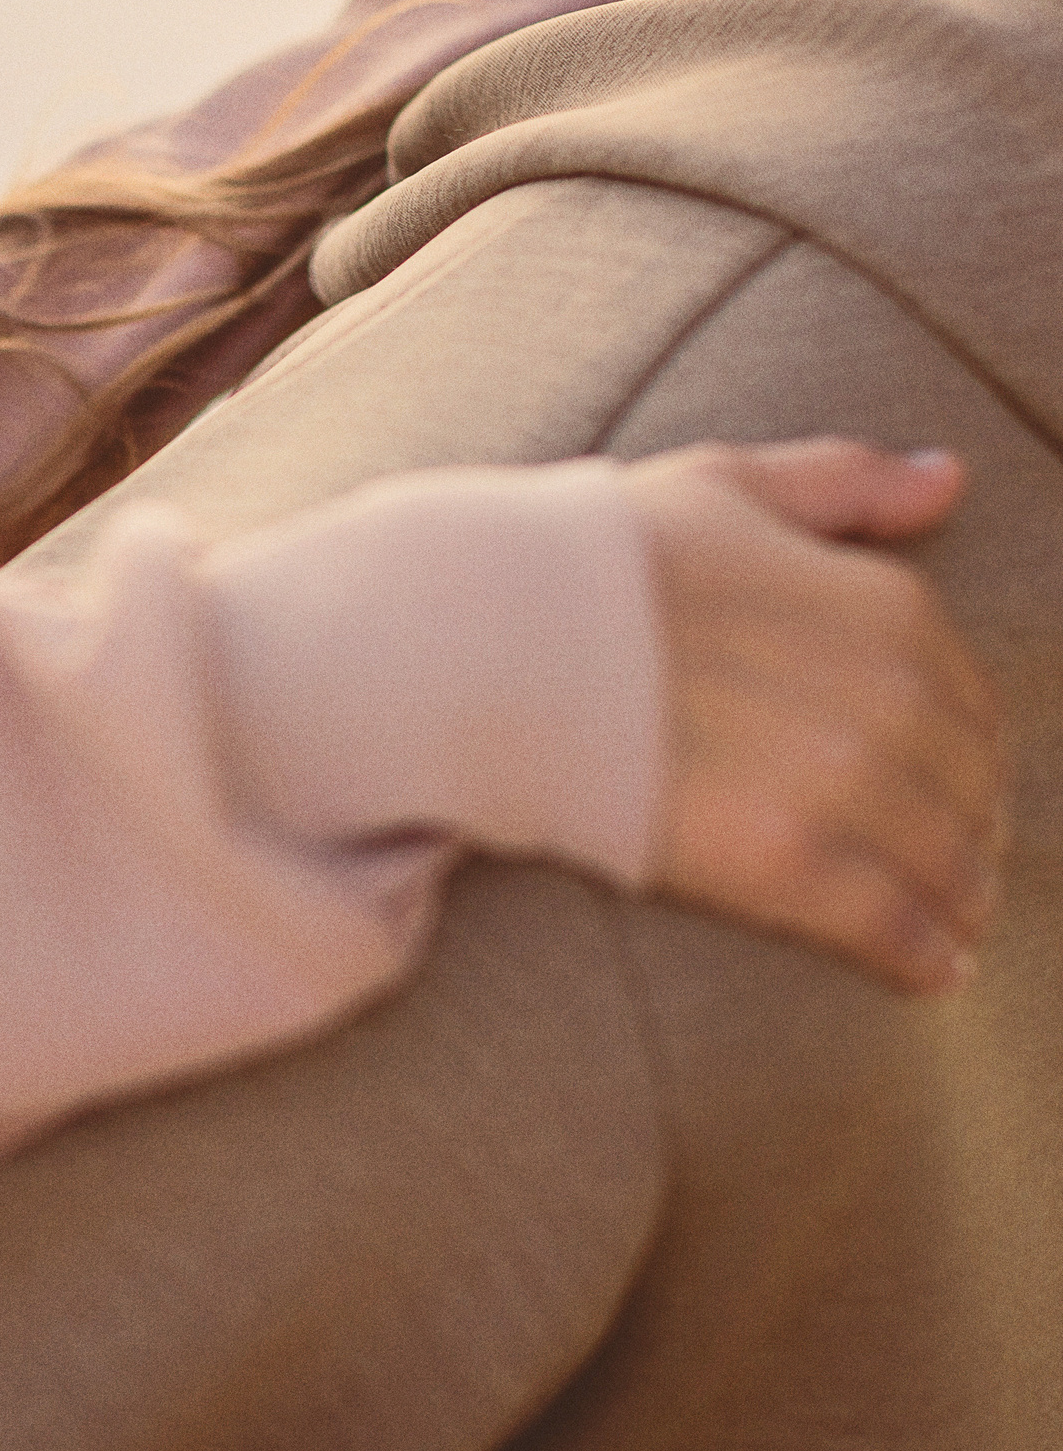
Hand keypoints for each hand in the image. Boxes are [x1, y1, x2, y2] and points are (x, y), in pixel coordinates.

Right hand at [624, 439, 1003, 995]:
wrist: (481, 639)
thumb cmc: (585, 558)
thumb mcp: (722, 486)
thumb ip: (843, 484)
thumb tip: (948, 479)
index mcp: (883, 607)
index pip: (966, 701)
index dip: (965, 751)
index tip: (952, 782)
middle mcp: (886, 696)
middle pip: (964, 787)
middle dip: (968, 830)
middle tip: (960, 866)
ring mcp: (838, 783)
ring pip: (939, 860)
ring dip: (956, 900)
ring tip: (952, 926)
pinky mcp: (783, 863)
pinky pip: (886, 922)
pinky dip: (920, 952)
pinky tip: (930, 971)